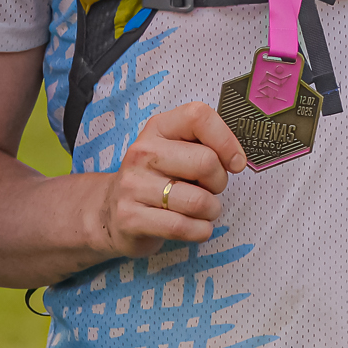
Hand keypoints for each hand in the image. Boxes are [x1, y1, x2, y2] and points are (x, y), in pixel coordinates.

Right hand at [86, 102, 248, 259]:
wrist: (110, 212)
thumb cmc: (158, 179)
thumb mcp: (176, 151)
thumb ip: (205, 145)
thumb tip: (237, 159)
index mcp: (158, 128)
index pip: (198, 116)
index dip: (226, 140)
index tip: (235, 162)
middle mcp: (142, 152)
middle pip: (206, 162)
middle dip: (220, 182)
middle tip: (211, 189)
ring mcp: (133, 185)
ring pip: (198, 201)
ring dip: (211, 210)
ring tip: (203, 210)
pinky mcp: (130, 218)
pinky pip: (182, 227)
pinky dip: (200, 231)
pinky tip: (196, 227)